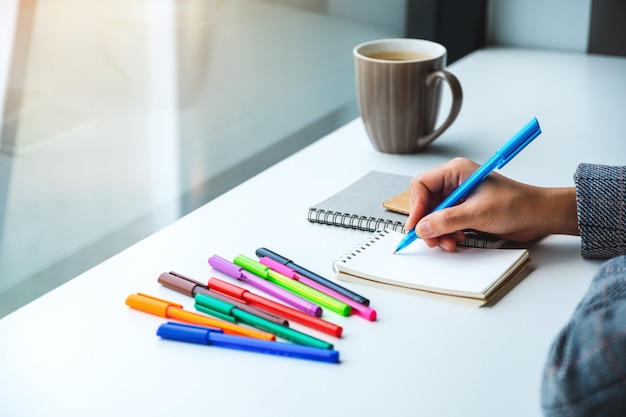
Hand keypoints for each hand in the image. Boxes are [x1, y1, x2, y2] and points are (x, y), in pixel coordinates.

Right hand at [405, 157, 578, 250]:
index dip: (416, 207)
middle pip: (425, 203)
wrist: (539, 216)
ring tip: (449, 242)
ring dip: (438, 232)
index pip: (421, 186)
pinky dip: (446, 234)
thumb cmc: (516, 204)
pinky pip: (445, 223)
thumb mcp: (478, 213)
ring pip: (433, 216)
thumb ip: (446, 220)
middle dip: (427, 223)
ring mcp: (459, 198)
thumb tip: (422, 227)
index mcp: (455, 172)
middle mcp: (454, 183)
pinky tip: (456, 240)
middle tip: (432, 239)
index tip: (416, 227)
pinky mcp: (464, 211)